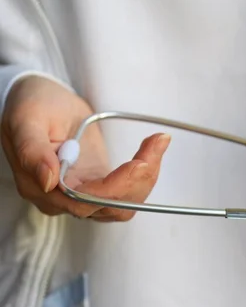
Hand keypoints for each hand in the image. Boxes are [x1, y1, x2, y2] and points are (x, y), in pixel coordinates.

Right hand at [1, 76, 169, 221]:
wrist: (41, 100)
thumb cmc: (31, 105)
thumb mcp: (26, 119)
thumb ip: (32, 151)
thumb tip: (48, 181)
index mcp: (40, 186)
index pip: (84, 201)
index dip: (116, 187)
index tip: (140, 163)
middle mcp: (62, 198)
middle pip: (110, 206)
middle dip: (139, 179)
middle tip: (157, 143)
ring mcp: (83, 192)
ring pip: (123, 203)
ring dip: (147, 177)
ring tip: (158, 142)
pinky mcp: (99, 183)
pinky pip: (127, 191)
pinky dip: (145, 173)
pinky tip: (153, 147)